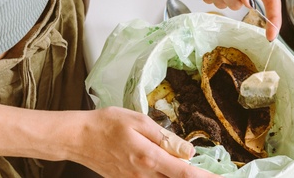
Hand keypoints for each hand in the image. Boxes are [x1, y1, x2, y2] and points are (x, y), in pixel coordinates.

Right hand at [68, 107, 215, 176]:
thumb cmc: (107, 123)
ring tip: (190, 168)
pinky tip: (169, 169)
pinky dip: (164, 177)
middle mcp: (143, 175)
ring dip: (179, 176)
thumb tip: (189, 151)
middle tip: (215, 175)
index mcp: (149, 158)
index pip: (185, 173)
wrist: (78, 138)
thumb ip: (165, 137)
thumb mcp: (138, 121)